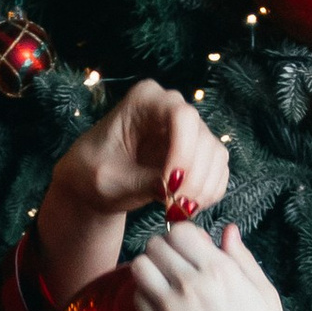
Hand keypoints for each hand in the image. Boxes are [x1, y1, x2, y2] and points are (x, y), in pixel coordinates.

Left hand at [51, 80, 232, 232]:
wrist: (93, 181)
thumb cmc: (93, 173)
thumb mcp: (111, 179)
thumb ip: (145, 181)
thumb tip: (177, 189)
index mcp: (144, 99)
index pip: (182, 116)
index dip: (183, 152)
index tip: (169, 186)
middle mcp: (172, 107)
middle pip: (203, 138)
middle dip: (193, 177)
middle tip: (174, 207)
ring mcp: (189, 129)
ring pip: (216, 155)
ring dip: (203, 188)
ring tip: (178, 210)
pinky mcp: (198, 151)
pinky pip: (218, 170)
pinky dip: (208, 192)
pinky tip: (185, 206)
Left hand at [128, 218, 286, 310]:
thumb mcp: (265, 294)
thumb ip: (243, 259)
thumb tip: (228, 232)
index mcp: (219, 269)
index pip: (180, 230)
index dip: (184, 237)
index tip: (191, 249)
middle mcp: (190, 282)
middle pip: (155, 245)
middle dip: (164, 250)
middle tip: (174, 265)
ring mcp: (170, 305)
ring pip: (139, 267)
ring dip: (149, 269)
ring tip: (162, 282)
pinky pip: (136, 297)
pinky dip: (144, 295)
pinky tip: (160, 304)